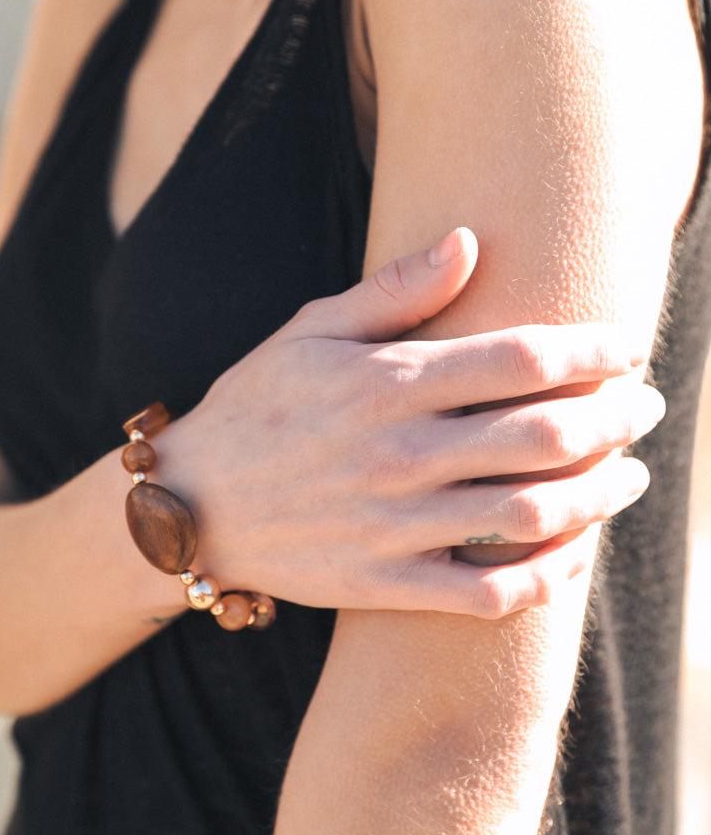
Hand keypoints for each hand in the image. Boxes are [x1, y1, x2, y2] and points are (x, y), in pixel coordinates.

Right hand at [161, 229, 662, 617]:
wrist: (190, 504)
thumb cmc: (255, 405)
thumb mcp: (308, 329)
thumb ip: (394, 290)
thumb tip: (471, 240)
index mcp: (389, 381)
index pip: (522, 358)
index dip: (592, 352)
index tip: (626, 349)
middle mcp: (402, 453)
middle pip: (545, 435)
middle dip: (615, 421)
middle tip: (644, 411)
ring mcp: (396, 525)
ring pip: (531, 515)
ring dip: (599, 496)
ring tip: (629, 478)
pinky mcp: (385, 584)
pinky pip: (488, 594)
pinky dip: (545, 578)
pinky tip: (573, 553)